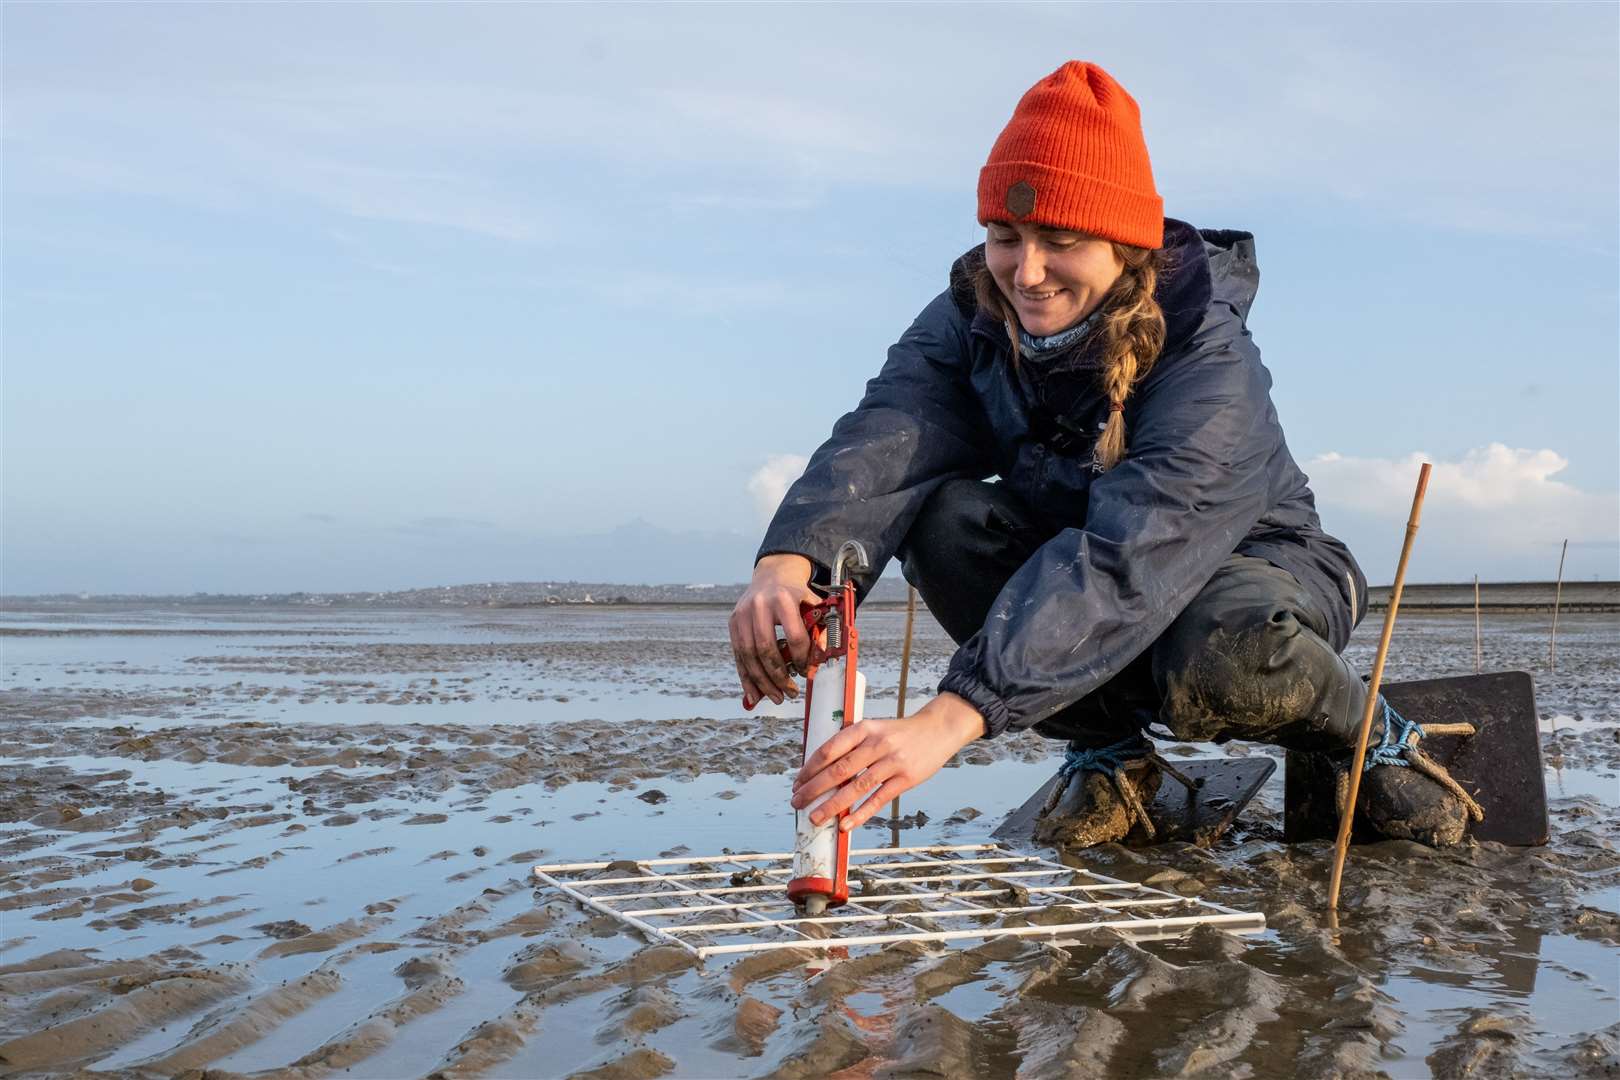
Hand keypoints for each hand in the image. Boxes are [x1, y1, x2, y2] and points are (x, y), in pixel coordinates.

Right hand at [730, 554, 819, 705]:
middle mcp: (759, 606)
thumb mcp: (812, 604)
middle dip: (779, 676)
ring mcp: (742, 615)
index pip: (794, 636)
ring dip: (762, 682)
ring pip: (749, 656)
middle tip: (791, 693)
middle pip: (766, 649)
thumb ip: (819, 629)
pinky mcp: (733, 623)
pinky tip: (754, 694)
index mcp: (783, 599)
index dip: (802, 658)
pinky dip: (746, 678)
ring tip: (777, 697)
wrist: (771, 576)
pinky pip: (738, 656)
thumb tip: (821, 659)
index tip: (806, 670)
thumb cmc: (796, 595)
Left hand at [790, 693, 986, 831]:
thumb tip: (821, 771)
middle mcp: (876, 744)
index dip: (810, 768)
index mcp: (864, 729)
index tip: (797, 783)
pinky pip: (878, 799)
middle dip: (814, 789)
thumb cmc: (898, 733)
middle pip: (839, 770)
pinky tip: (845, 825)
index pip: (829, 750)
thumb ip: (851, 745)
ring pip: (856, 787)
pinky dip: (860, 814)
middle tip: (797, 803)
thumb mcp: (874, 729)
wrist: (937, 730)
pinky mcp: (906, 779)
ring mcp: (892, 762)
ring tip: (814, 818)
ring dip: (832, 805)